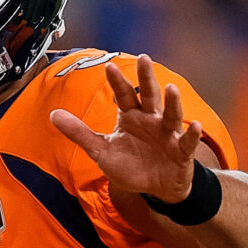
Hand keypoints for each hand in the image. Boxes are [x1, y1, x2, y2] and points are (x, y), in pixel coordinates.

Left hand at [50, 56, 204, 203]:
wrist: (156, 189)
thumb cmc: (131, 165)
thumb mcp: (101, 150)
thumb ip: (79, 133)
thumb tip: (52, 115)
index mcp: (130, 117)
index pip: (123, 96)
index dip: (117, 82)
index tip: (109, 66)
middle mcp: (150, 120)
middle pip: (148, 96)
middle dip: (146, 78)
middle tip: (143, 58)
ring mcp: (167, 135)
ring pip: (171, 115)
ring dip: (172, 102)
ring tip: (171, 88)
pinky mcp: (181, 152)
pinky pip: (186, 142)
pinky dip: (192, 134)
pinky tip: (195, 125)